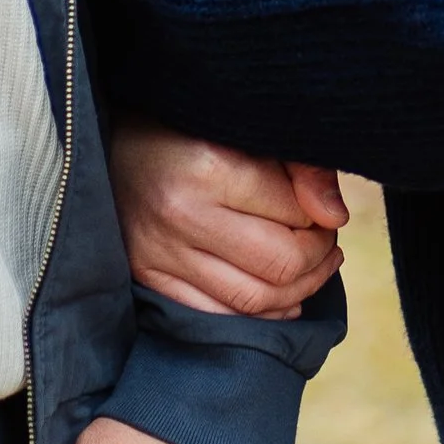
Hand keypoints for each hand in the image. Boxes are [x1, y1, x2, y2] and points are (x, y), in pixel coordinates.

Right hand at [114, 122, 348, 316]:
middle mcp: (180, 215)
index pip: (295, 213)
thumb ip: (300, 166)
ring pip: (254, 301)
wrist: (107, 140)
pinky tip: (279, 296)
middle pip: (280, 264)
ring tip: (312, 266)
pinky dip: (259, 315)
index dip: (322, 215)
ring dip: (299, 290)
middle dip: (318, 258)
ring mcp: (159, 253)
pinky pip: (218, 318)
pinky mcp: (148, 278)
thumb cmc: (188, 127)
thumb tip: (336, 218)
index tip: (321, 208)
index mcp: (208, 167)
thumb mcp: (245, 126)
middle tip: (325, 241)